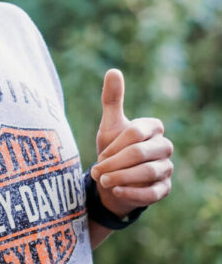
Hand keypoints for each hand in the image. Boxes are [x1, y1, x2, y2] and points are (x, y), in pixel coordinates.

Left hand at [90, 69, 173, 216]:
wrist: (113, 179)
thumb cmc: (113, 148)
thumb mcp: (110, 124)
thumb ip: (112, 99)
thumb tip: (113, 70)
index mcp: (153, 128)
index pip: (136, 132)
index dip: (115, 145)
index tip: (100, 154)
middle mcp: (164, 147)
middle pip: (141, 153)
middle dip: (116, 163)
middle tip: (97, 171)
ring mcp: (166, 169)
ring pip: (148, 172)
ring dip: (122, 178)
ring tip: (103, 181)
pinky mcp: (164, 189)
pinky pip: (153, 192)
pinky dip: (133, 193)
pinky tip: (116, 191)